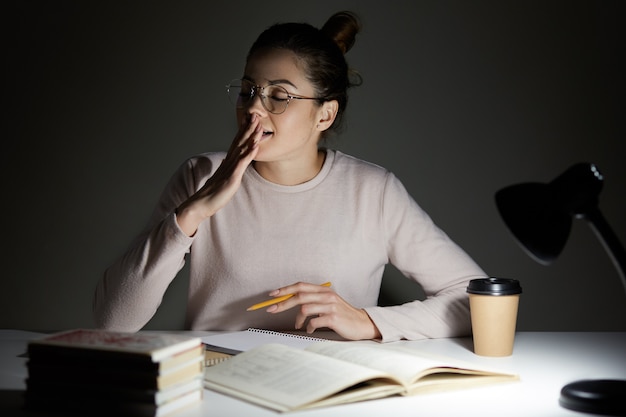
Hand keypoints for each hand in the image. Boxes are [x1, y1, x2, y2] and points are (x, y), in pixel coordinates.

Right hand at [176, 115, 261, 235]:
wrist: (200, 205)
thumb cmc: (211, 194)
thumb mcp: (221, 178)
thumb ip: (226, 169)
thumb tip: (227, 161)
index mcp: (227, 163)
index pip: (236, 143)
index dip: (244, 131)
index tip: (250, 120)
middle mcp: (228, 163)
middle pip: (239, 142)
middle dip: (248, 128)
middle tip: (256, 115)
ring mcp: (229, 169)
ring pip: (241, 149)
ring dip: (250, 137)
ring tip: (258, 125)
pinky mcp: (231, 178)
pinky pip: (241, 164)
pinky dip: (249, 153)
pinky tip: (255, 145)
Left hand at [265, 282, 381, 340]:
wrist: (362, 323)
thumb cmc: (343, 315)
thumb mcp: (328, 302)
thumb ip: (313, 300)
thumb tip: (291, 302)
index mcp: (324, 290)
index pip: (301, 286)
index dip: (285, 289)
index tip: (272, 295)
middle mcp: (327, 296)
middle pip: (299, 296)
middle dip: (283, 303)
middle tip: (271, 310)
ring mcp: (331, 306)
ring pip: (305, 308)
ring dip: (297, 319)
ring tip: (299, 325)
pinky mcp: (333, 318)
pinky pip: (313, 322)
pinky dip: (309, 327)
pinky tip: (311, 329)